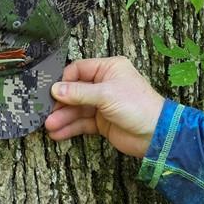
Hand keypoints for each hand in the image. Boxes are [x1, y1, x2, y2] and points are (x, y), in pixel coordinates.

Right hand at [44, 56, 164, 157]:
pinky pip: (82, 122)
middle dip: (61, 103)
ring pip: (76, 109)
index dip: (64, 81)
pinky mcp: (102, 122)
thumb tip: (55, 89)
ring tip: (50, 126)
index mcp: (108, 69)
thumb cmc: (138, 106)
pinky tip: (58, 133)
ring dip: (63, 117)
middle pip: (74, 91)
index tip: (52, 91)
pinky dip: (70, 127)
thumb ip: (78, 93)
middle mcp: (104, 84)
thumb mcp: (106, 95)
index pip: (78, 70)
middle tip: (46, 111)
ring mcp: (102, 104)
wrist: (157, 135)